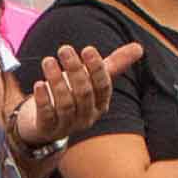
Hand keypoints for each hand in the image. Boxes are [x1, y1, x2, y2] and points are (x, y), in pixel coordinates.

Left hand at [13, 41, 143, 146]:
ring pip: (66, 104)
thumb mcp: (92, 80)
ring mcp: (67, 125)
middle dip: (75, 70)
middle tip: (64, 49)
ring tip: (48, 61)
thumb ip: (114, 65)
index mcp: (100, 104)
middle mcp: (86, 117)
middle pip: (84, 94)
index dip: (96, 69)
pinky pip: (47, 116)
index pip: (103, 87)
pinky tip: (38, 84)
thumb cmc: (73, 96)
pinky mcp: (47, 129)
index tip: (87, 49)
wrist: (46, 124)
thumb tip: (139, 48)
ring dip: (56, 81)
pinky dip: (43, 100)